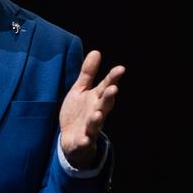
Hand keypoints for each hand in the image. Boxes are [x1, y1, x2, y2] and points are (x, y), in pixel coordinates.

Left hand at [59, 50, 123, 168]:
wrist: (72, 139)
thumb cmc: (79, 112)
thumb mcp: (81, 90)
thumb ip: (88, 73)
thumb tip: (96, 51)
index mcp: (96, 98)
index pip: (106, 86)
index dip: (113, 78)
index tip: (120, 69)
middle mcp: (97, 112)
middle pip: (105, 104)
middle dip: (109, 97)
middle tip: (113, 89)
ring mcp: (90, 127)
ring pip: (96, 123)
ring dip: (97, 119)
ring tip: (97, 114)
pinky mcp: (82, 140)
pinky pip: (84, 141)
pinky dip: (85, 140)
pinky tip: (84, 139)